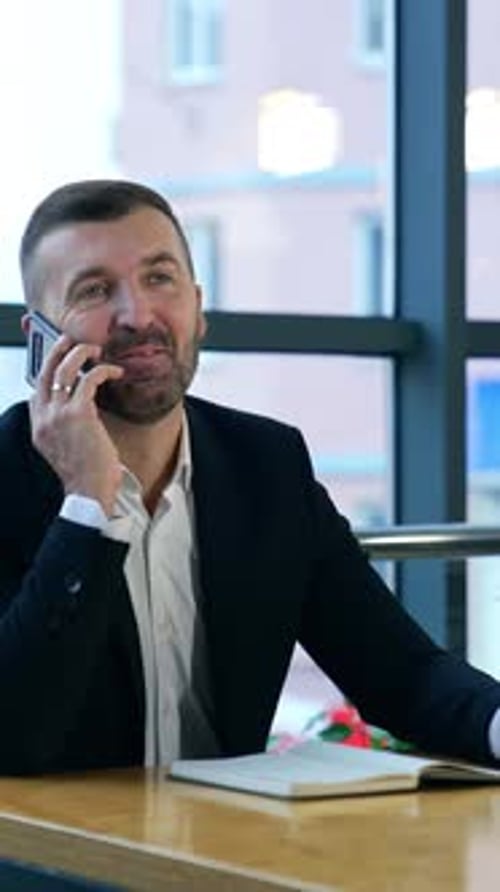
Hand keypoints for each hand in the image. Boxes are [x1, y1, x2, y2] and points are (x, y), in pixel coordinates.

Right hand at [30, 335, 123, 516]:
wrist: (90, 494)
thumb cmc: (86, 475)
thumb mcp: (67, 448)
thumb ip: (66, 427)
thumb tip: (82, 407)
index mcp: (38, 427)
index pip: (37, 389)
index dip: (49, 369)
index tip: (62, 358)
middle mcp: (43, 417)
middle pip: (45, 370)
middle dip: (58, 349)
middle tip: (72, 340)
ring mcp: (58, 414)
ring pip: (65, 368)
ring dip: (82, 353)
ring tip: (96, 351)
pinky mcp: (79, 414)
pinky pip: (89, 379)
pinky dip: (104, 370)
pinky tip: (116, 372)